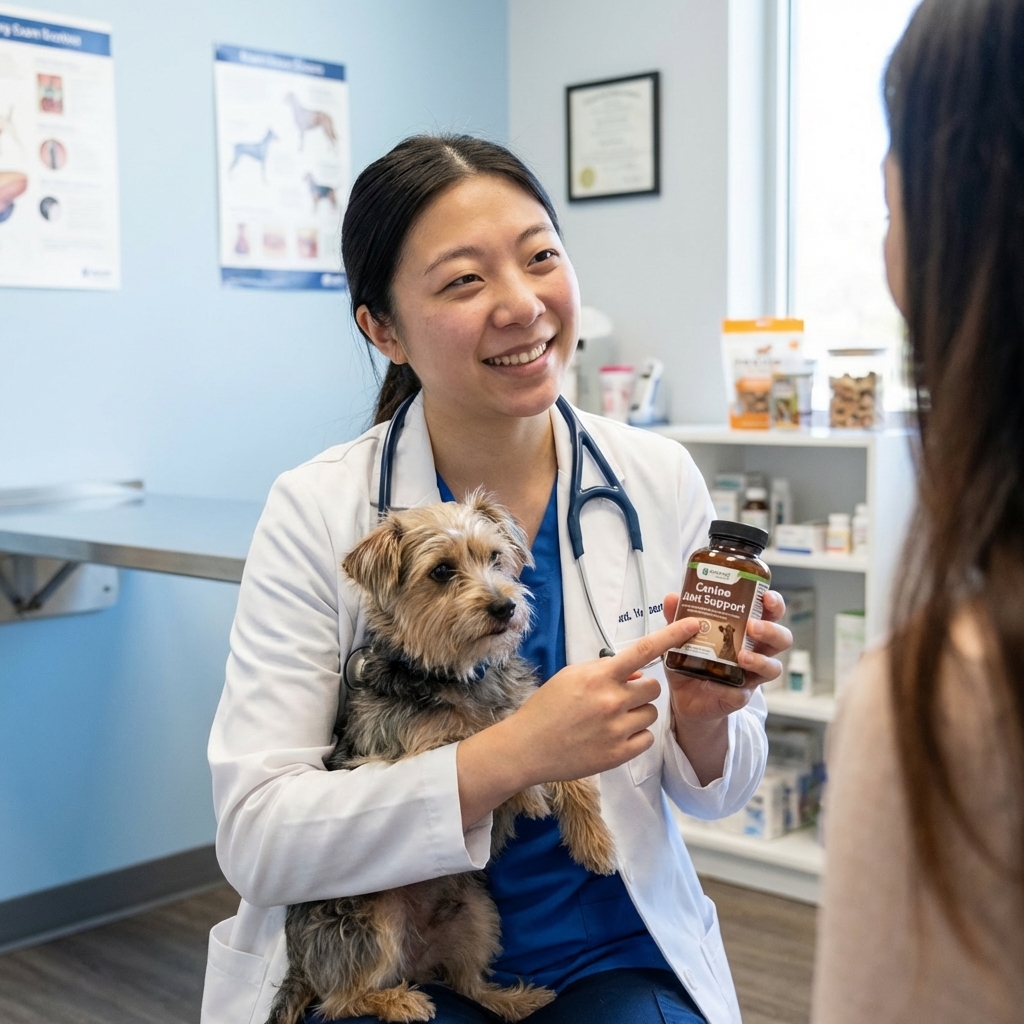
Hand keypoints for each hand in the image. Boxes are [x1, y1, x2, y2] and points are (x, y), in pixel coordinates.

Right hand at [455, 618, 701, 827]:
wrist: (527, 746)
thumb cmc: (547, 707)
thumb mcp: (572, 675)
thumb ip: (606, 669)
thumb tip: (637, 673)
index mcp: (600, 676)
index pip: (644, 650)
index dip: (671, 636)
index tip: (692, 625)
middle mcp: (612, 701)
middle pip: (654, 688)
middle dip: (643, 689)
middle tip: (622, 696)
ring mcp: (617, 729)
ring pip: (651, 714)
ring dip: (638, 713)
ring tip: (612, 719)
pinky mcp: (618, 754)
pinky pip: (647, 738)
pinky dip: (635, 736)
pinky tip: (613, 736)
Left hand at [662, 590, 791, 784]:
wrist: (684, 697)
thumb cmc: (691, 660)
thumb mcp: (681, 637)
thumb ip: (677, 617)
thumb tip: (672, 597)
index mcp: (745, 630)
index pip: (769, 613)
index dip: (774, 604)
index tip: (766, 597)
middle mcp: (755, 650)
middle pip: (781, 638)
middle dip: (771, 630)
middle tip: (752, 626)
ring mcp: (751, 675)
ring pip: (773, 667)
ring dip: (760, 660)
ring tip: (742, 656)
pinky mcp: (740, 696)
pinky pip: (745, 693)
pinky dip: (735, 690)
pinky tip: (722, 686)